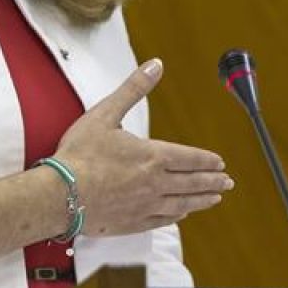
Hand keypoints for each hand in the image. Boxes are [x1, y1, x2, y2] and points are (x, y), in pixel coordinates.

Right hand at [54, 59, 231, 236]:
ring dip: (202, 200)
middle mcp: (155, 183)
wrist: (60, 195)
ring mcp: (145, 206)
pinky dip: (177, 215)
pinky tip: (182, 213)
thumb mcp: (106, 113)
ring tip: (214, 198)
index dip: (207, 160)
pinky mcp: (133, 223)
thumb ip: (133, 89)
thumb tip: (155, 65)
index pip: (189, 158)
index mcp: (152, 155)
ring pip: (182, 203)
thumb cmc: (79, 154)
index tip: (220, 163)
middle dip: (212, 181)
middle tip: (227, 182)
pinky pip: (163, 220)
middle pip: (192, 182)